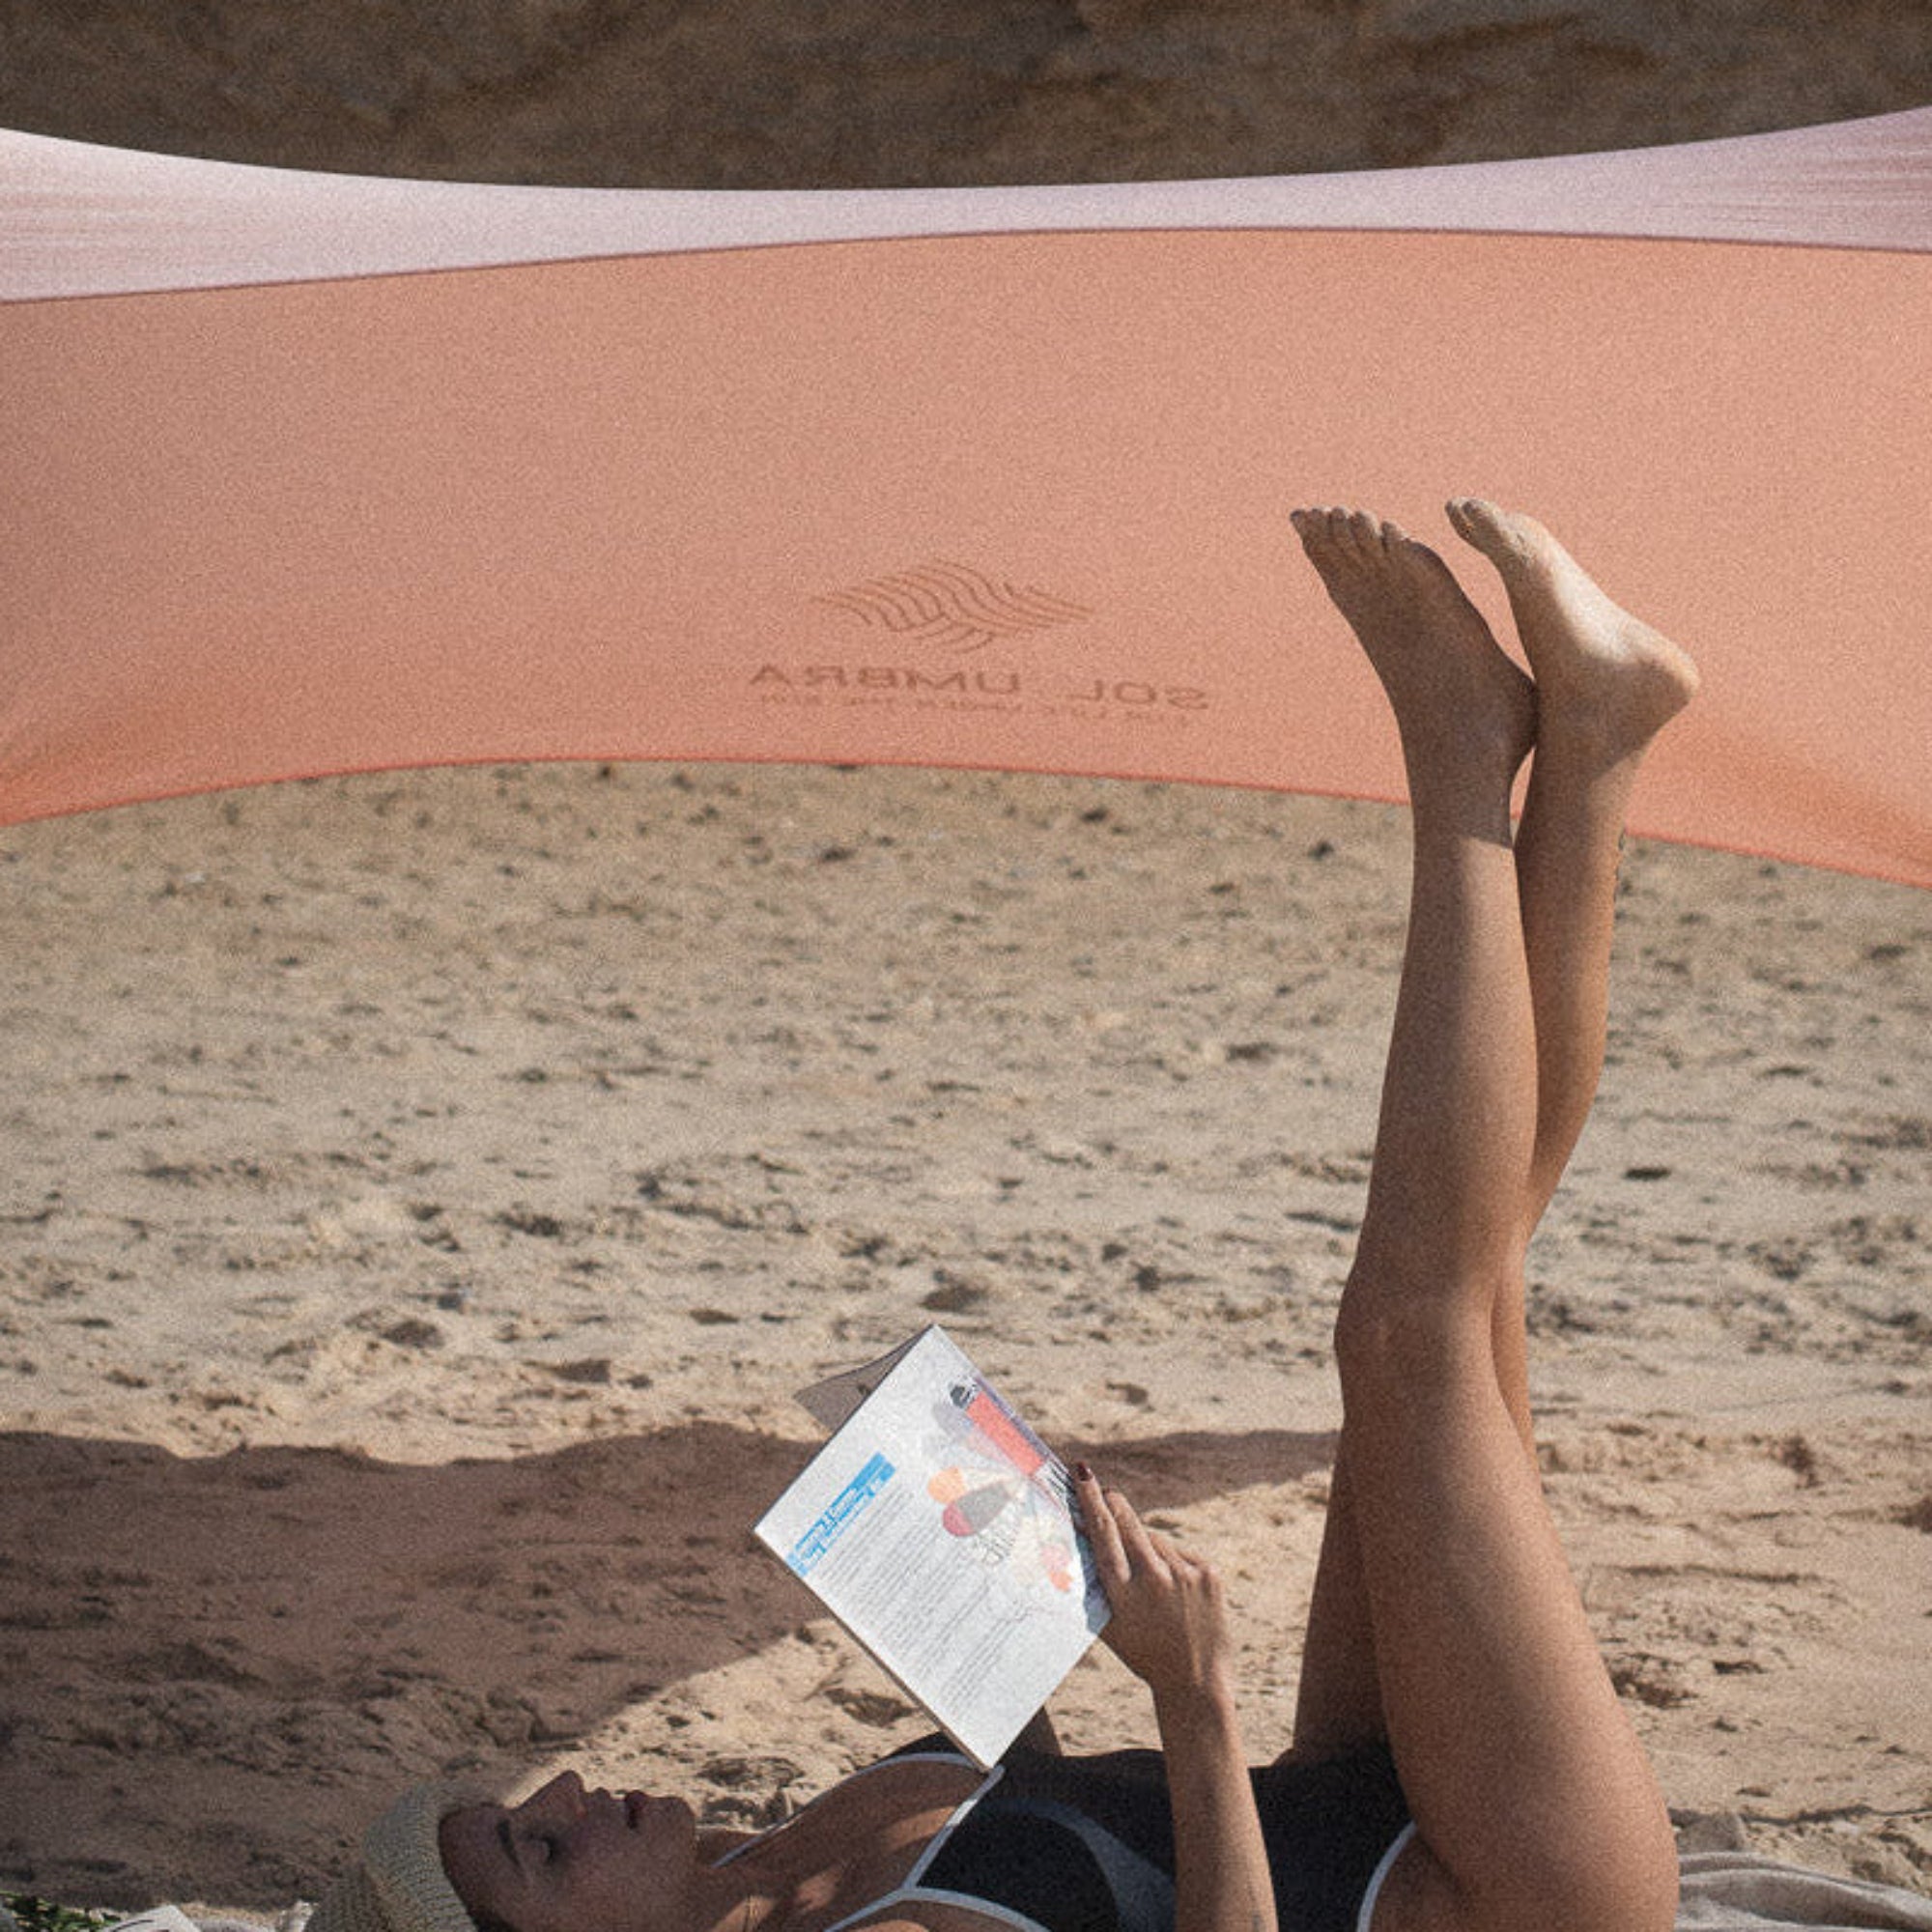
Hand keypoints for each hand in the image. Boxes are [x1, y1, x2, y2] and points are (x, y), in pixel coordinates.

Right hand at [1076, 1465, 1234, 1705]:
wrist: (1196, 1682)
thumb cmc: (1144, 1654)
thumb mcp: (1110, 1625)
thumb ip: (1096, 1587)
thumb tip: (1079, 1541)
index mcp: (1123, 1594)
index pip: (1103, 1535)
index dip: (1091, 1501)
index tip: (1084, 1473)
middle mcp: (1154, 1579)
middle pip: (1128, 1522)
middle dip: (1113, 1503)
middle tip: (1104, 1490)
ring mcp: (1184, 1573)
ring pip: (1154, 1539)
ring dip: (1146, 1548)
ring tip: (1151, 1585)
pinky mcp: (1208, 1572)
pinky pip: (1179, 1552)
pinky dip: (1172, 1562)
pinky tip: (1174, 1592)